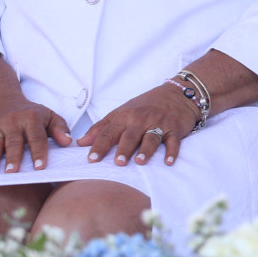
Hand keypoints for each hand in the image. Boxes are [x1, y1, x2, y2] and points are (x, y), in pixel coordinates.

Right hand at [0, 97, 72, 172]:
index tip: (40, 166)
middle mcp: (13, 122)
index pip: (37, 138)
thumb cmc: (31, 114)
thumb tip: (68, 141)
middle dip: (13, 157)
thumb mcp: (49, 116)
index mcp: (31, 119)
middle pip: (14, 142)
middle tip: (13, 171)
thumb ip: (60, 128)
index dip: (39, 152)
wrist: (5, 101)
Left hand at [77, 84, 197, 166]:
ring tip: (140, 162)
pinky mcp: (175, 129)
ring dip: (146, 150)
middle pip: (130, 136)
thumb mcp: (122, 111)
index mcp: (125, 116)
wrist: (177, 93)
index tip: (92, 159)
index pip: (109, 132)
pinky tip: (168, 161)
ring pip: (151, 138)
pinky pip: (173, 141)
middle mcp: (141, 120)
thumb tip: (80, 142)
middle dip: (124, 149)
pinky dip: (171, 151)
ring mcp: (159, 124)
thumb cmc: (145, 105)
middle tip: (118, 163)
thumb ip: (101, 127)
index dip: (100, 146)